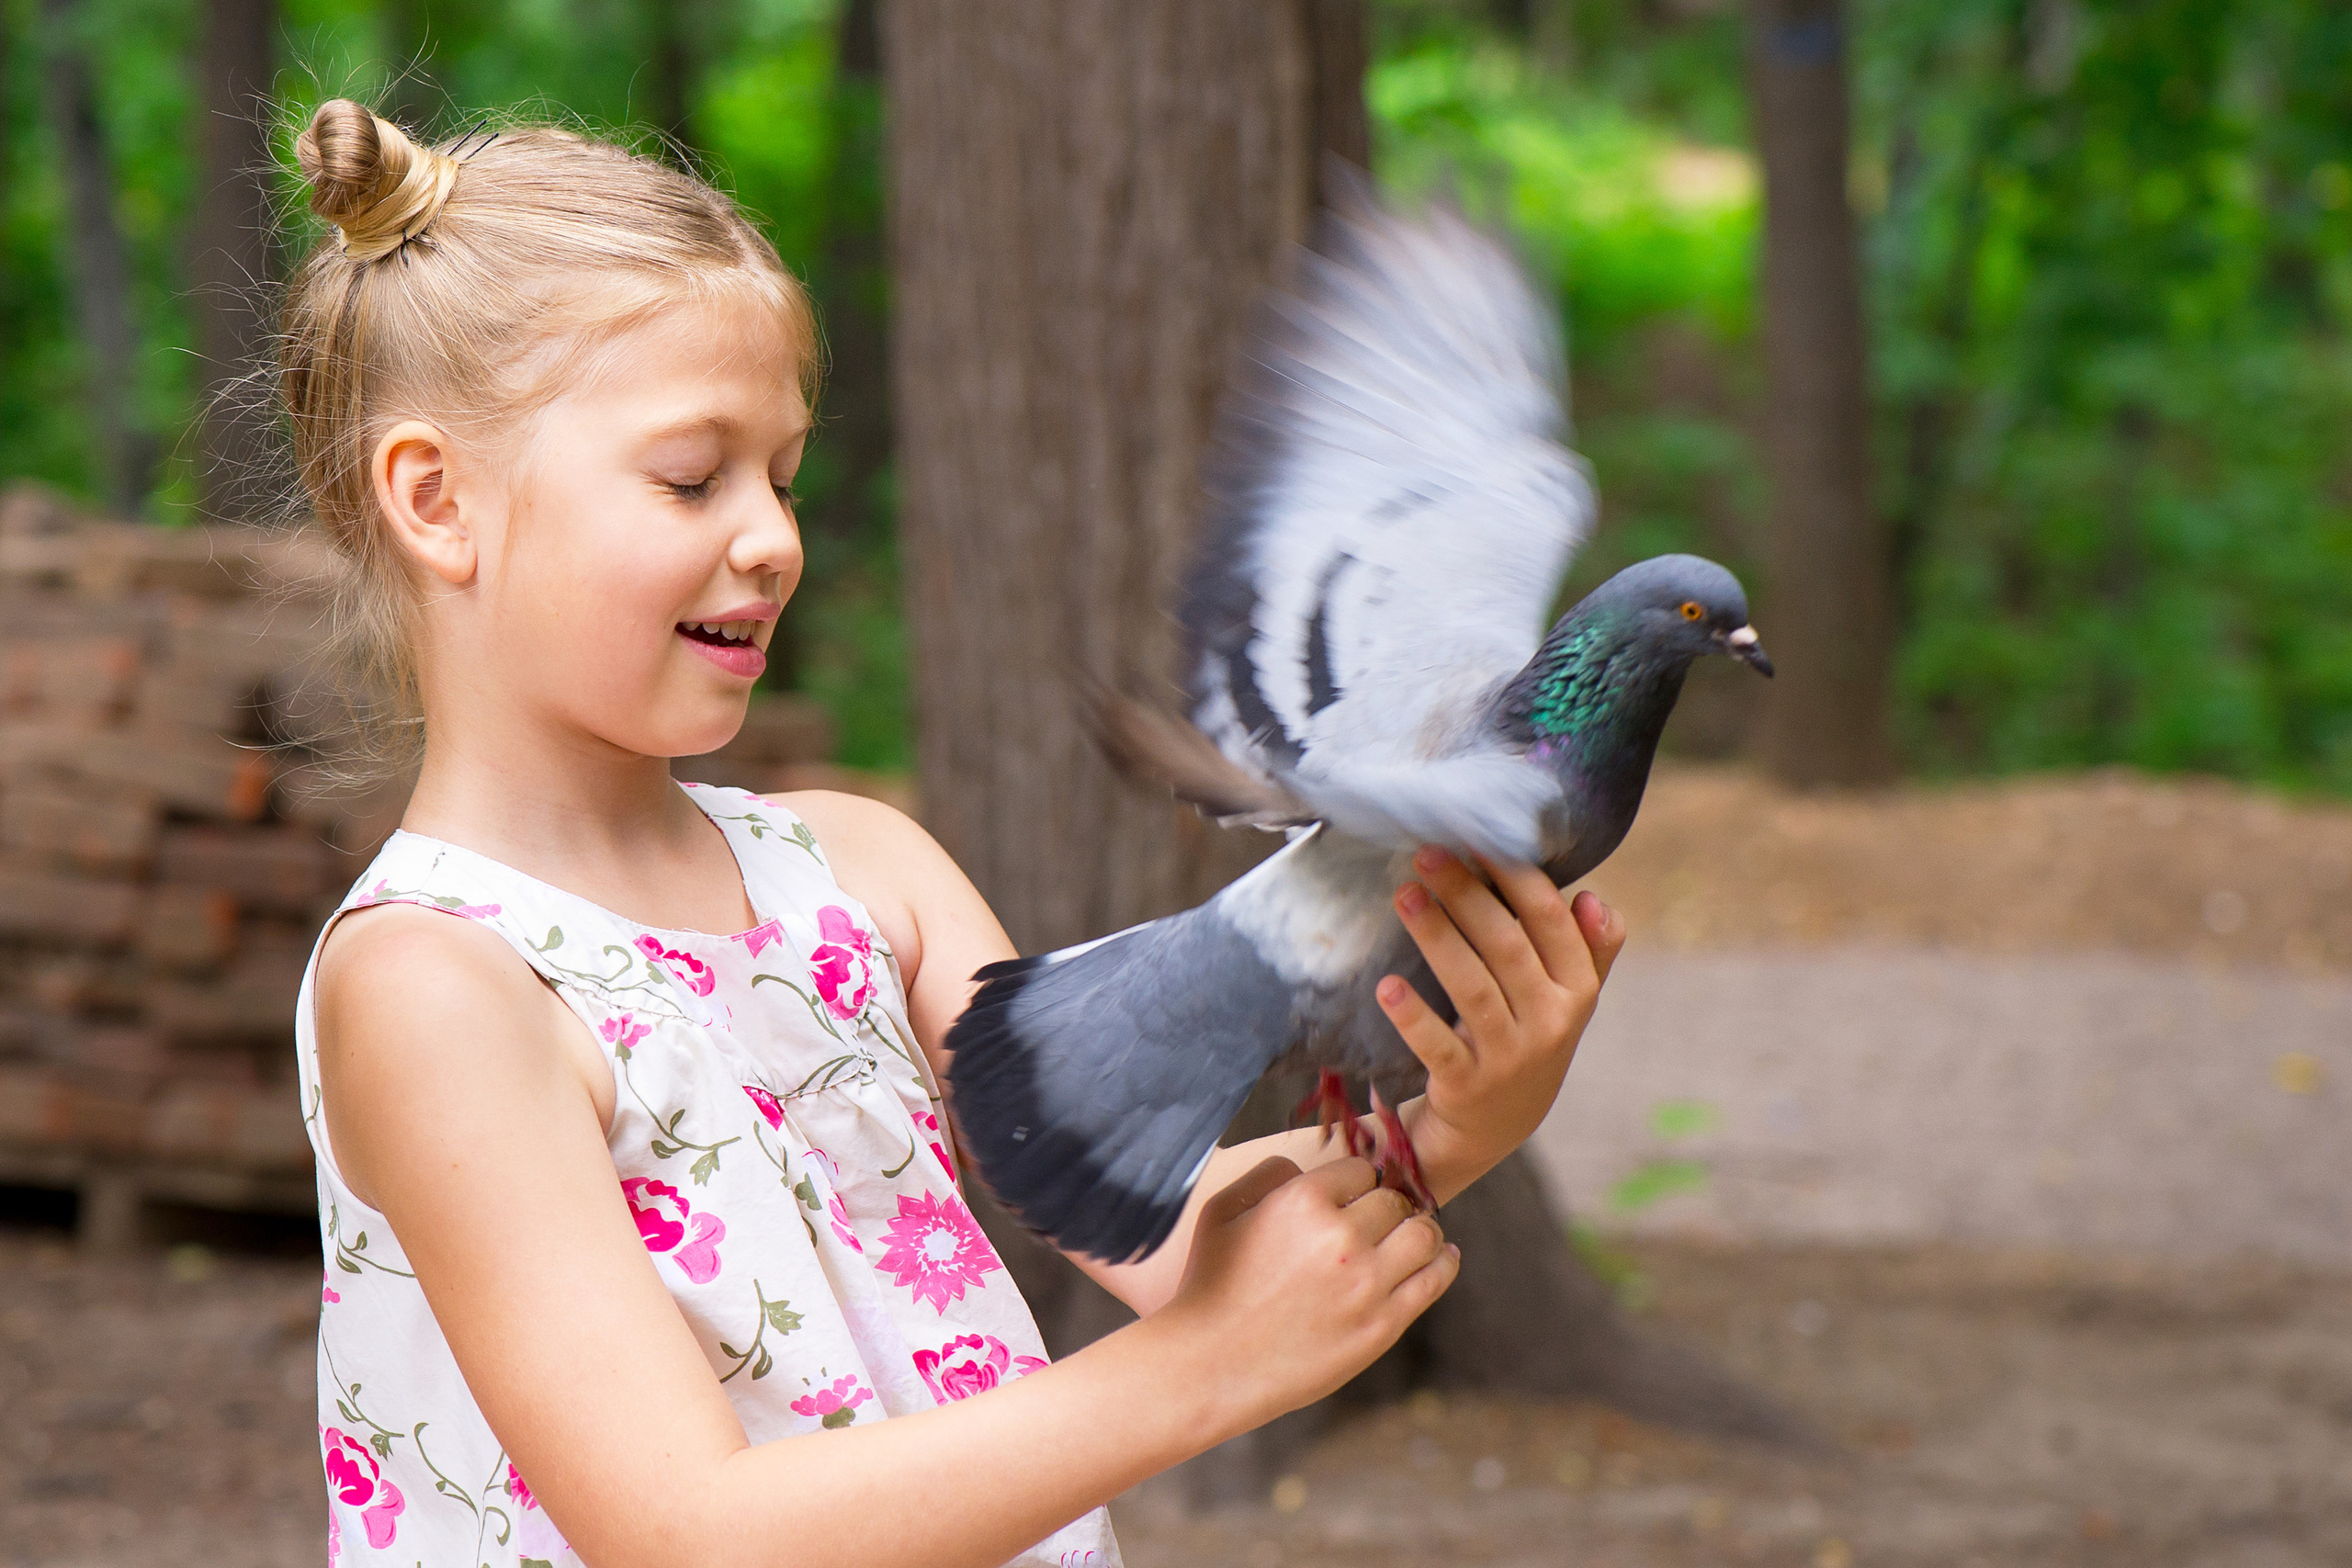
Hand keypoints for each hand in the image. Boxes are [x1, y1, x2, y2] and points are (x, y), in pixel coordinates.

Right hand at [1154, 1155, 1457, 1431]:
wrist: (1211, 1365)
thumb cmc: (1209, 1285)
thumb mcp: (1222, 1211)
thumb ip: (1267, 1174)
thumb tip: (1311, 1166)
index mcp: (1302, 1201)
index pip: (1360, 1170)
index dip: (1357, 1182)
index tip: (1354, 1196)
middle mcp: (1341, 1237)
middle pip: (1394, 1201)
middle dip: (1387, 1206)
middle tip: (1381, 1220)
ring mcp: (1366, 1284)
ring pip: (1424, 1233)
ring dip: (1421, 1229)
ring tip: (1411, 1237)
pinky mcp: (1382, 1326)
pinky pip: (1434, 1279)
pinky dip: (1444, 1261)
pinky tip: (1439, 1257)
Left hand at [1380, 847, 1624, 1192]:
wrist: (1496, 1126)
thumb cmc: (1529, 1038)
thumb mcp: (1569, 998)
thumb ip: (1589, 948)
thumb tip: (1593, 898)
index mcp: (1579, 990)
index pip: (1551, 921)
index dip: (1516, 875)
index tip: (1478, 836)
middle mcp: (1552, 1023)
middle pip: (1507, 946)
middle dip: (1466, 894)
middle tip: (1425, 853)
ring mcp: (1511, 1058)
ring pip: (1473, 988)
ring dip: (1437, 937)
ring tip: (1404, 895)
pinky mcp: (1469, 1087)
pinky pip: (1439, 1047)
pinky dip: (1413, 1018)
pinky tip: (1387, 987)